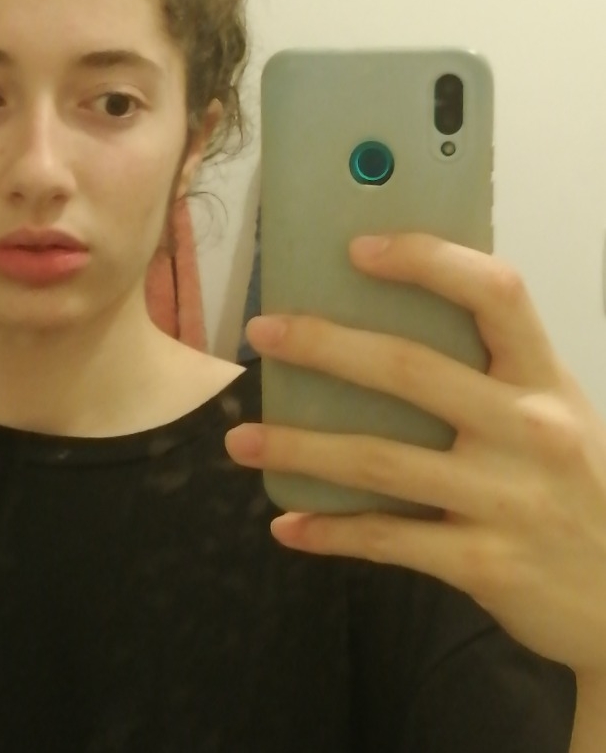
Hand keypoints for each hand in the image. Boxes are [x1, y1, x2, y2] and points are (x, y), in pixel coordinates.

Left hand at [225, 233, 605, 678]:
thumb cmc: (571, 481)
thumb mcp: (549, 410)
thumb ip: (487, 370)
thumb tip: (379, 318)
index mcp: (544, 376)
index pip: (493, 292)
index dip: (426, 261)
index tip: (357, 248)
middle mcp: (529, 429)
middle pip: (410, 370)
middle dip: (324, 346)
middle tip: (262, 332)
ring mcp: (508, 499)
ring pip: (380, 461)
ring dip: (299, 449)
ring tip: (241, 440)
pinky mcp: (485, 563)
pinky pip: (388, 540)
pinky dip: (329, 531)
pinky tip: (286, 523)